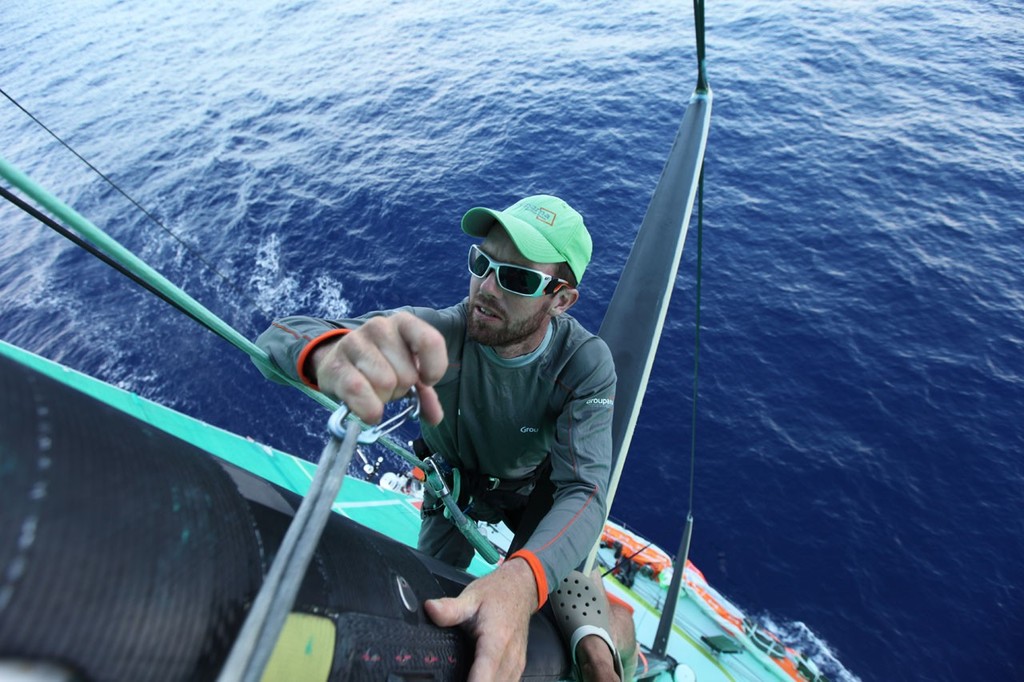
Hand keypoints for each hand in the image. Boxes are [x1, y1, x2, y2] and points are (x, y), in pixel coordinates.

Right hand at [310, 312, 446, 424]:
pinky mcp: (335, 364)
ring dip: (383, 397)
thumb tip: (435, 417)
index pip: (430, 341)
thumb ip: (425, 393)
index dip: (434, 368)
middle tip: (390, 385)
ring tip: (375, 390)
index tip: (426, 381)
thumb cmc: (380, 364)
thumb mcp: (407, 371)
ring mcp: (354, 342)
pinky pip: (358, 390)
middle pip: (407, 374)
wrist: (339, 361)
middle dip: (401, 388)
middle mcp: (379, 326)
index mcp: (403, 322)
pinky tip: (369, 411)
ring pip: (385, 383)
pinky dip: (368, 409)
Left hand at [423, 557, 537, 681]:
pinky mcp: (518, 667)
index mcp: (497, 641)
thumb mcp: (471, 597)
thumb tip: (430, 609)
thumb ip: (450, 608)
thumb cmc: (496, 593)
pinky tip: (476, 679)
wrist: (520, 588)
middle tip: (449, 680)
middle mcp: (510, 657)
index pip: (484, 678)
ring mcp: (517, 664)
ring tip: (461, 679)